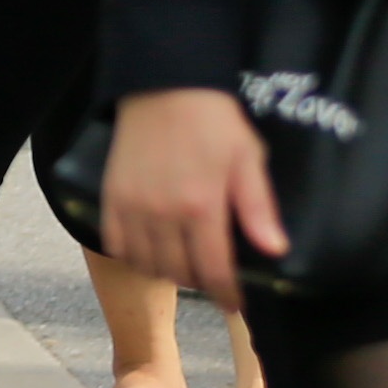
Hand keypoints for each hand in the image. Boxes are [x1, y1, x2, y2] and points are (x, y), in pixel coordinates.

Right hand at [100, 85, 288, 310]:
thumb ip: (258, 208)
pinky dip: (133, 255)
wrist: (164, 84)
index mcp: (202, 205)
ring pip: (147, 263)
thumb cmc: (213, 120)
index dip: (227, 294)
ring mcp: (133, 205)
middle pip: (179, 273)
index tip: (235, 303)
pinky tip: (150, 250)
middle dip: (200, 282)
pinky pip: (117, 243)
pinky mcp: (112, 195)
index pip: (214, 270)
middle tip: (212, 277)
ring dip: (167, 272)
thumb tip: (275, 250)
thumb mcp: (248, 157)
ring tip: (183, 265)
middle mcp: (164, 212)